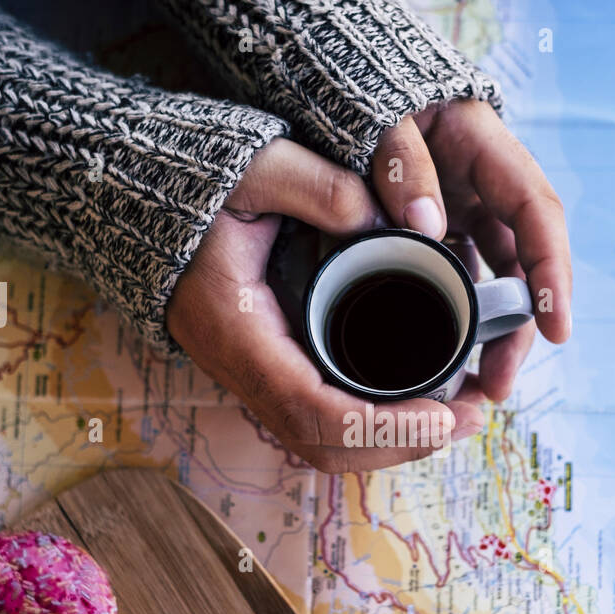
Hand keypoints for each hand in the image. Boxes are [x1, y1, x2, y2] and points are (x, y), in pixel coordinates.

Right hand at [166, 138, 485, 473]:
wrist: (144, 200)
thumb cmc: (198, 184)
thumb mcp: (255, 166)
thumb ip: (313, 184)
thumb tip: (375, 218)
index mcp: (237, 332)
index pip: (312, 410)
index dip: (381, 427)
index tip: (443, 414)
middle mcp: (242, 368)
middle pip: (322, 444)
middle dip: (400, 445)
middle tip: (470, 415)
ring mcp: (253, 374)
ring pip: (323, 440)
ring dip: (391, 441)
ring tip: (458, 413)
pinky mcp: (270, 366)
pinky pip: (320, 417)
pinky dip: (371, 424)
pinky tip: (416, 402)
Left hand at [372, 98, 572, 401]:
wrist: (343, 86)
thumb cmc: (365, 94)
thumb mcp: (381, 115)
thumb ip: (400, 160)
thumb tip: (426, 226)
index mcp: (486, 148)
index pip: (536, 211)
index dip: (552, 270)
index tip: (557, 326)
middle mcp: (486, 186)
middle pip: (524, 262)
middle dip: (522, 328)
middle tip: (499, 382)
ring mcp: (465, 211)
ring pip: (495, 280)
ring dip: (493, 334)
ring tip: (477, 385)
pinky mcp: (440, 233)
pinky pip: (460, 282)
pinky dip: (459, 320)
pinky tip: (448, 359)